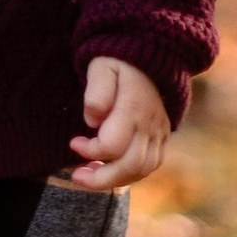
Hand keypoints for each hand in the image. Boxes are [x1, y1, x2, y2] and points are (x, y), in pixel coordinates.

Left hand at [67, 56, 169, 190]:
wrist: (148, 56)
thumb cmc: (117, 62)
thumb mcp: (101, 67)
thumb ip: (96, 93)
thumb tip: (92, 121)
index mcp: (133, 106)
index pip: (112, 146)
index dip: (89, 151)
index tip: (73, 142)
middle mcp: (150, 123)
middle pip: (129, 166)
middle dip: (100, 179)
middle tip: (76, 175)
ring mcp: (159, 131)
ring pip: (141, 170)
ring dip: (113, 180)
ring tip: (89, 175)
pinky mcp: (162, 136)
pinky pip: (150, 166)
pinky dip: (129, 174)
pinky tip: (110, 169)